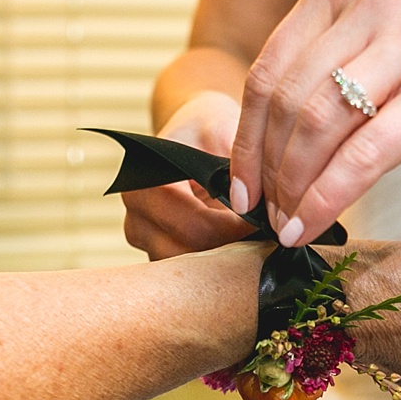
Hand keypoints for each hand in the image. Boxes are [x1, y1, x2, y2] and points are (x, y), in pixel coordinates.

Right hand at [122, 92, 257, 258]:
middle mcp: (136, 216)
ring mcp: (143, 238)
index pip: (194, 228)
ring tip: (252, 239)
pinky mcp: (156, 250)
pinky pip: (188, 271)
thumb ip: (238, 168)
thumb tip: (261, 208)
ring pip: (187, 271)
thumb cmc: (209, 128)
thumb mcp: (226, 133)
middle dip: (229, 247)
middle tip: (264, 236)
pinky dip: (214, 263)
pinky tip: (237, 245)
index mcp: (144, 186)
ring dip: (222, 260)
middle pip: (188, 255)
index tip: (264, 222)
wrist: (193, 132)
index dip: (234, 230)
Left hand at [230, 0, 400, 245]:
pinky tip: (312, 226)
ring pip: (321, 126)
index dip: (244, 137)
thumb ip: (323, 74)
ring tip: (289, 225)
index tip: (237, 187)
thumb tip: (255, 148)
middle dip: (268, 169)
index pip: (270, 67)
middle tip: (263, 215)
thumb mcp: (380, 49)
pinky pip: (366, 154)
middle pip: (290, 99)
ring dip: (294, 188)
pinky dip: (329, 197)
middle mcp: (376, 0)